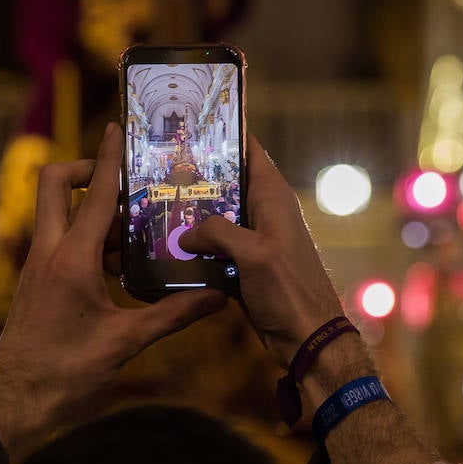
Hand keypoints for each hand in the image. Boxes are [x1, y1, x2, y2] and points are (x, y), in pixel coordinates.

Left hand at [0, 122, 226, 460]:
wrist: (12, 404)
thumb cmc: (64, 375)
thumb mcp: (124, 343)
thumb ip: (171, 315)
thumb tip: (217, 298)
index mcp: (70, 259)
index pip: (92, 193)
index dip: (107, 157)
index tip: (118, 127)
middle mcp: (49, 252)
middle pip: (53, 185)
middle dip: (83, 170)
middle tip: (120, 179)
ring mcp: (38, 267)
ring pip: (59, 216)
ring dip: (93, 214)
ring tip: (137, 231)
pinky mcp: (36, 283)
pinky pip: (61, 244)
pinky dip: (88, 242)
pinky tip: (122, 267)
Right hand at [179, 133, 345, 368]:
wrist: (308, 340)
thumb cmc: (290, 291)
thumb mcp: (254, 254)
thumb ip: (219, 233)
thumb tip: (187, 234)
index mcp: (274, 198)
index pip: (250, 151)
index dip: (225, 134)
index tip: (192, 123)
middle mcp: (264, 214)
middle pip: (227, 183)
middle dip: (196, 176)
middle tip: (156, 166)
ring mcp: (253, 241)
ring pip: (216, 217)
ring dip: (191, 215)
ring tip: (153, 203)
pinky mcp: (243, 267)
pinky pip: (214, 249)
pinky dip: (195, 248)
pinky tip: (166, 247)